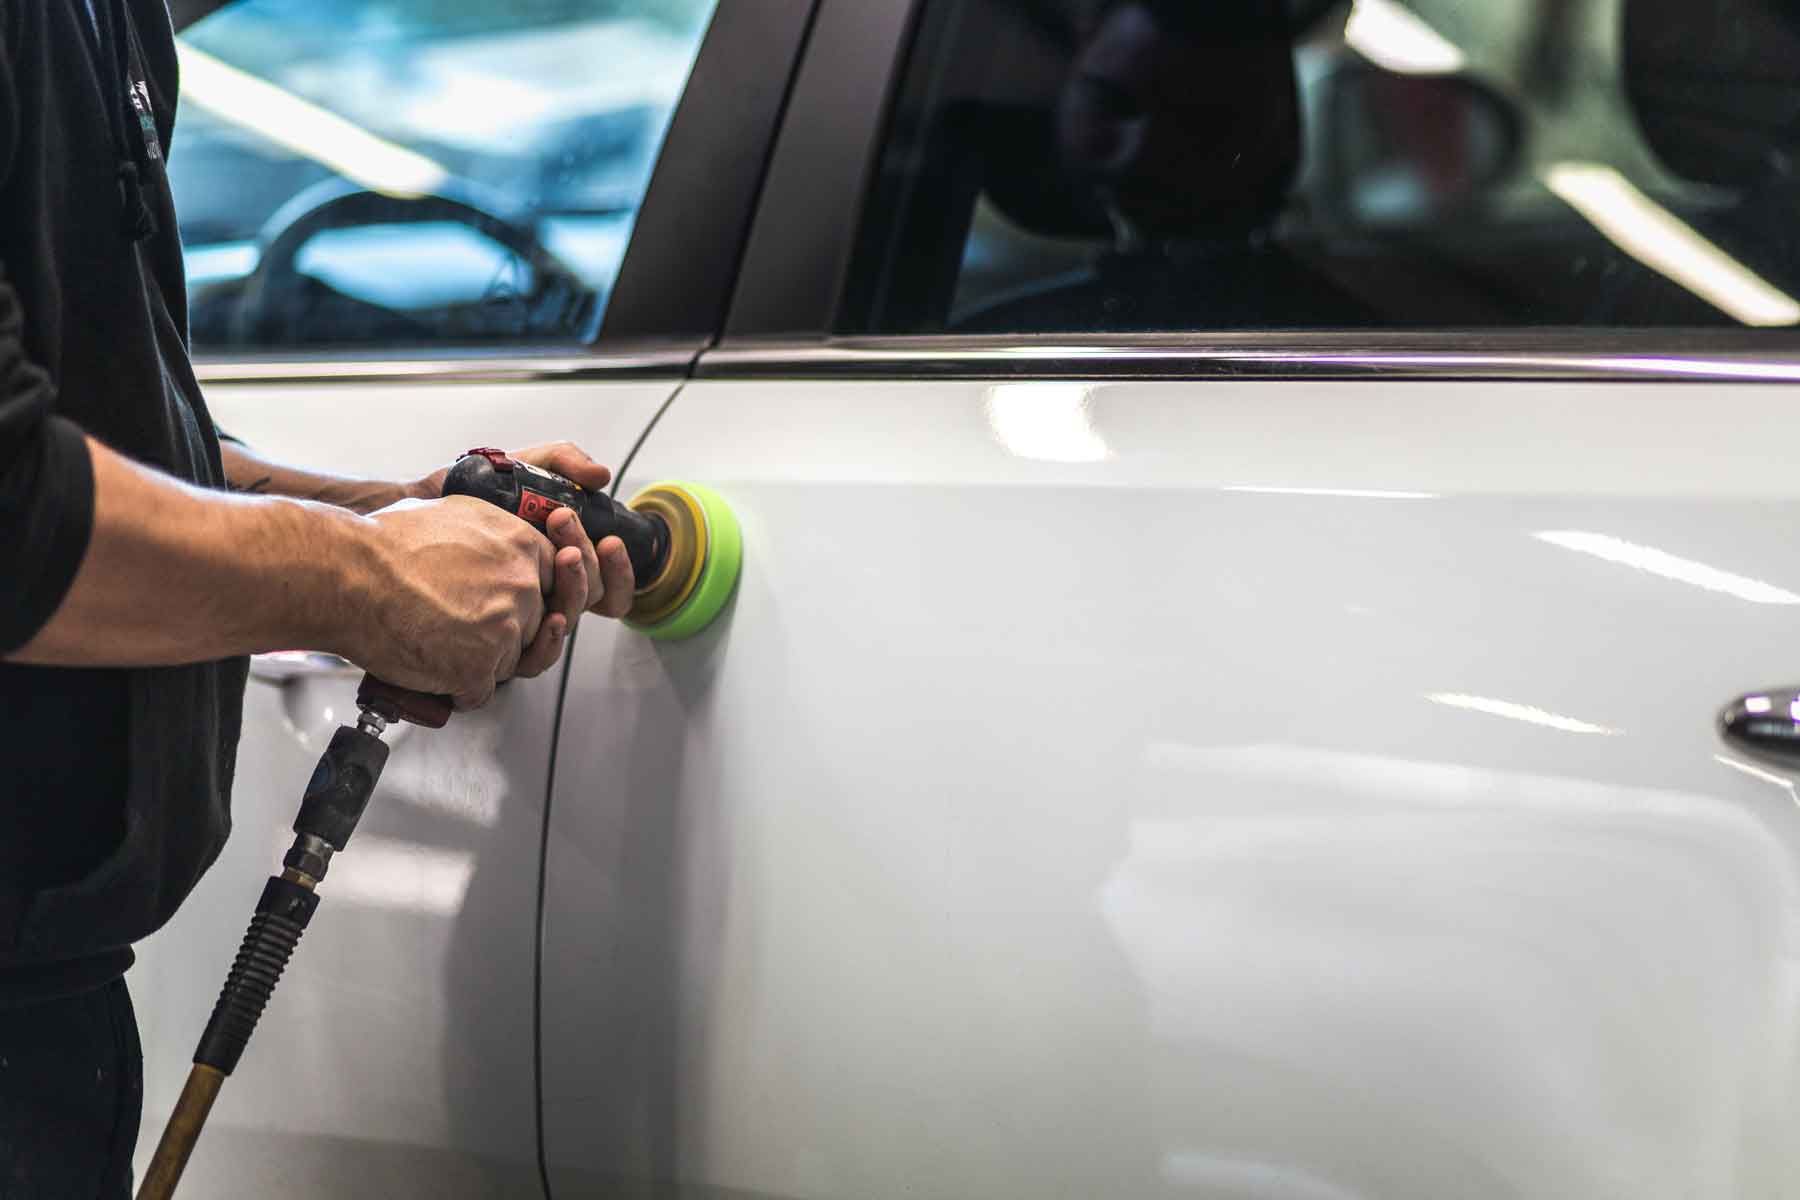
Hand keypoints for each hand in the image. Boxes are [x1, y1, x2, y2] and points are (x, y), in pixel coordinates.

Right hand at [351, 496, 555, 708]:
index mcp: (520, 545)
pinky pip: (480, 693)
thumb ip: (490, 532)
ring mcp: (505, 630)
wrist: (347, 575)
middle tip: (464, 628)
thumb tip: (496, 543)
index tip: (508, 606)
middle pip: (533, 625)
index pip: (551, 581)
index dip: (526, 597)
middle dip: (502, 632)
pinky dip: (457, 691)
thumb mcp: (453, 512)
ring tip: (441, 647)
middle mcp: (522, 586)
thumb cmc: (383, 544)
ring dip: (479, 662)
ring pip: (509, 662)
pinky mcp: (479, 668)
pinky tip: (436, 675)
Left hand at [413, 442, 635, 620]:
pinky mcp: (500, 637)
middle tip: (565, 522)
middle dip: (589, 561)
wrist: (428, 501)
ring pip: (570, 620)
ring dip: (575, 588)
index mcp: (565, 562)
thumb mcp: (527, 465)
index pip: (610, 584)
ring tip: (563, 552)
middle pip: (594, 597)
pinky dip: (550, 640)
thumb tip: (601, 477)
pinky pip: (536, 657)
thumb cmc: (481, 488)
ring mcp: (526, 614)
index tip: (610, 541)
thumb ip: (565, 461)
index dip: (620, 570)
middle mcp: (549, 591)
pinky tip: (549, 617)